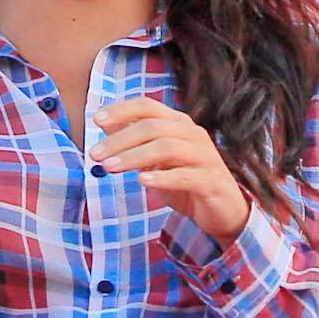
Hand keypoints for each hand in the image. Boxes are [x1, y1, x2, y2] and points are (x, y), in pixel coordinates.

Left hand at [91, 97, 251, 241]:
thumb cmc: (185, 182)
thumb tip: (105, 126)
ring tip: (110, 168)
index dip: (122, 110)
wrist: (223, 211)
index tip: (96, 120)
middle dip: (121, 139)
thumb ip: (135, 143)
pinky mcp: (211, 181)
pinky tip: (142, 181)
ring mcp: (205, 157)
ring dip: (134, 156)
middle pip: (154, 127)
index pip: (149, 106)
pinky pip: (186, 176)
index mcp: (179, 124)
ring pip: (167, 147)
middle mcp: (193, 135)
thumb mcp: (156, 161)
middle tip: (95, 154)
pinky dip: (162, 177)